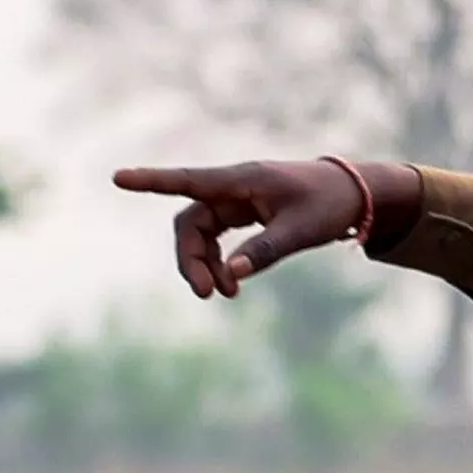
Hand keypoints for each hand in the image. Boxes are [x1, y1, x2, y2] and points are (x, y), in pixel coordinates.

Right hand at [108, 157, 409, 296]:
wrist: (354, 193)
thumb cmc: (329, 203)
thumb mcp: (300, 230)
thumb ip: (265, 251)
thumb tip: (231, 274)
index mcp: (242, 180)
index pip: (189, 180)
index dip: (152, 181)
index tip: (119, 178)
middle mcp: (233, 188)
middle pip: (191, 222)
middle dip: (191, 258)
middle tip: (207, 294)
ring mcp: (236, 200)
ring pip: (201, 233)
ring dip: (205, 264)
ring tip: (225, 294)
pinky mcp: (244, 213)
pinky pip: (217, 237)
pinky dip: (219, 261)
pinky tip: (231, 284)